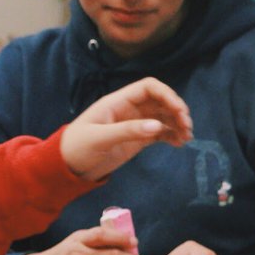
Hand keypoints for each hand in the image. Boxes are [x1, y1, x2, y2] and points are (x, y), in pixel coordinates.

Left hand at [61, 77, 192, 180]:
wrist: (67, 167)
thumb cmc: (77, 147)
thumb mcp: (100, 138)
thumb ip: (128, 131)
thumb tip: (157, 126)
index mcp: (118, 101)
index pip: (148, 87)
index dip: (166, 94)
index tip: (179, 110)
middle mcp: (129, 109)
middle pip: (160, 101)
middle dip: (176, 110)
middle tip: (187, 126)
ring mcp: (135, 124)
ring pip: (163, 117)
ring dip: (177, 124)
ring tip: (187, 137)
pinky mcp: (137, 139)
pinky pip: (160, 133)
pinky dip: (171, 135)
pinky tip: (179, 143)